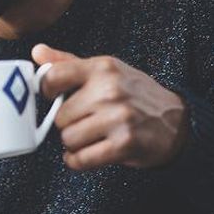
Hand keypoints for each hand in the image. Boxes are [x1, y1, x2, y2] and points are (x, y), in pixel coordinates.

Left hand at [32, 44, 188, 169]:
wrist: (177, 121)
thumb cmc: (135, 95)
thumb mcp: (106, 71)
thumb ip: (69, 63)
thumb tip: (37, 52)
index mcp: (102, 68)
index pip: (53, 76)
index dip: (47, 91)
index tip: (54, 97)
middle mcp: (110, 90)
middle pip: (59, 116)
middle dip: (67, 124)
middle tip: (84, 122)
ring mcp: (118, 117)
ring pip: (68, 139)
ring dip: (74, 144)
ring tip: (90, 137)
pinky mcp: (124, 144)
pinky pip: (81, 159)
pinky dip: (77, 161)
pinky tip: (86, 154)